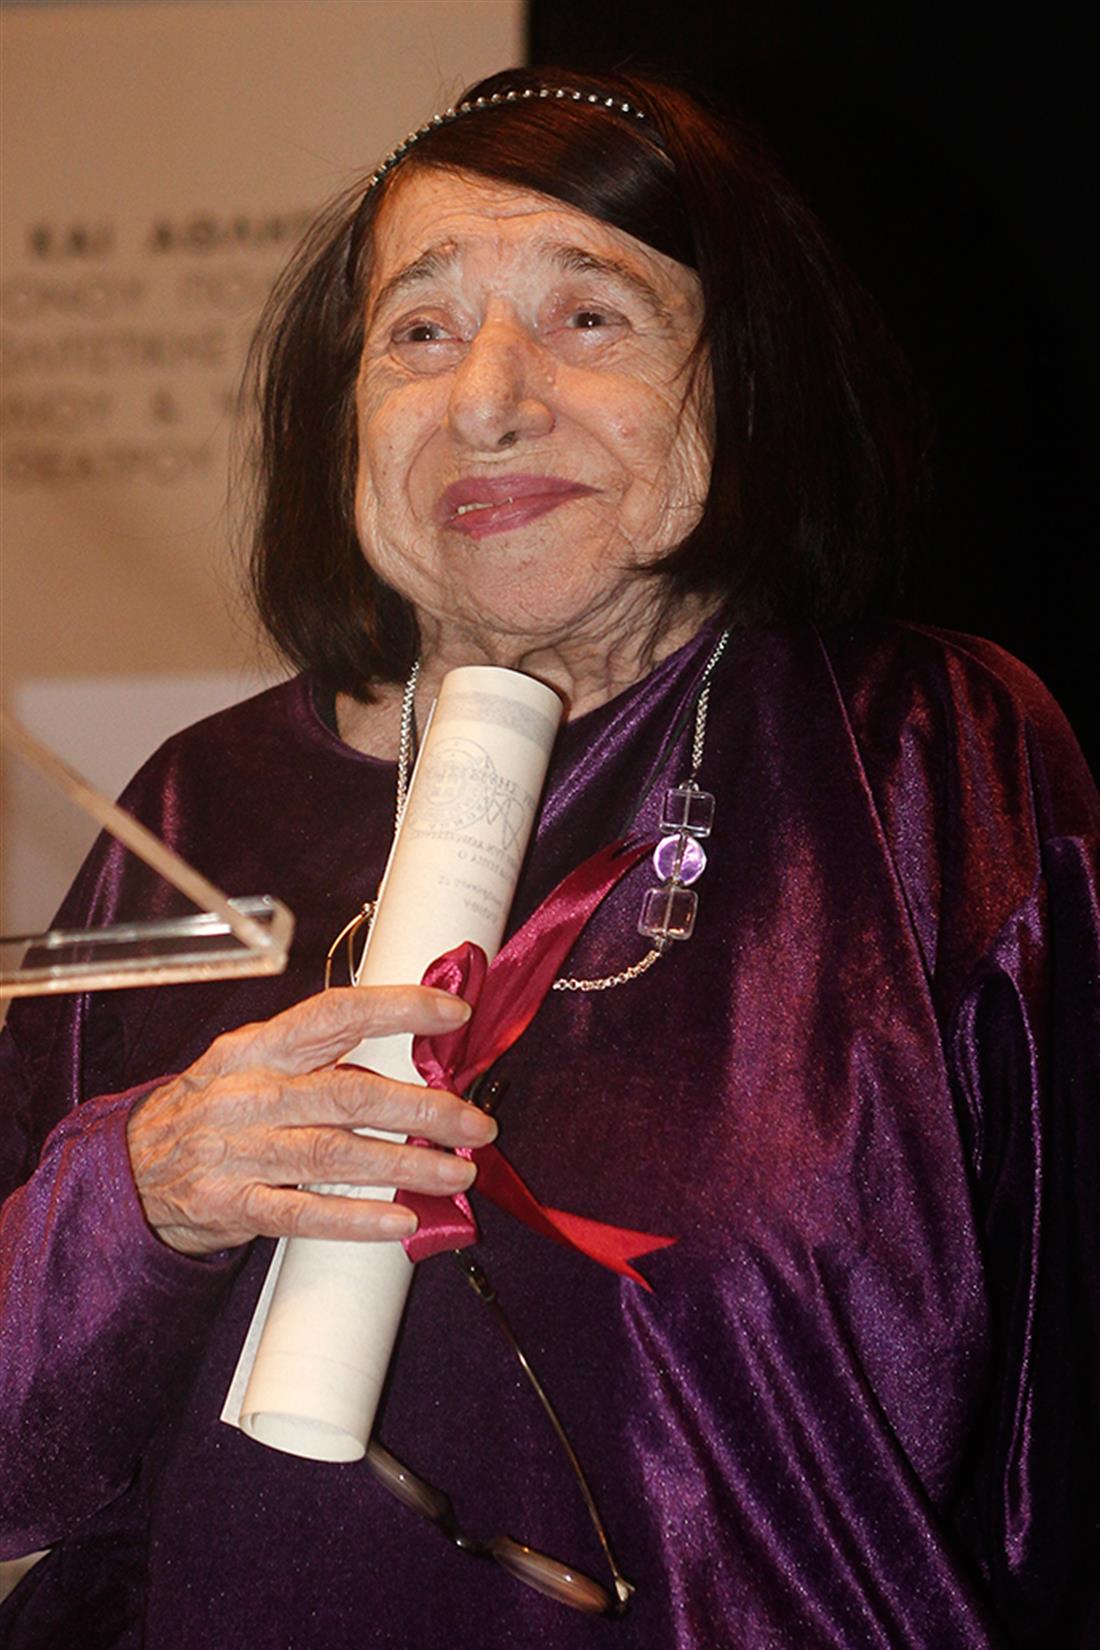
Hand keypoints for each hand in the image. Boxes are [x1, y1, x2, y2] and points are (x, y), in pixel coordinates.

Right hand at [125, 986, 493, 1255]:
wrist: (127, 1169)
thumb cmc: (209, 1108)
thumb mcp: (251, 1062)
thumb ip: (319, 1055)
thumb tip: (413, 1053)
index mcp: (259, 1047)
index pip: (335, 1013)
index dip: (399, 1008)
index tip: (455, 1013)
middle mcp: (250, 1094)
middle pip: (349, 1093)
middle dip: (423, 1108)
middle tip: (476, 1122)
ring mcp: (238, 1152)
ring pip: (335, 1154)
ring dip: (406, 1164)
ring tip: (458, 1172)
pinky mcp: (233, 1206)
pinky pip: (302, 1214)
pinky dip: (356, 1218)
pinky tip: (400, 1219)